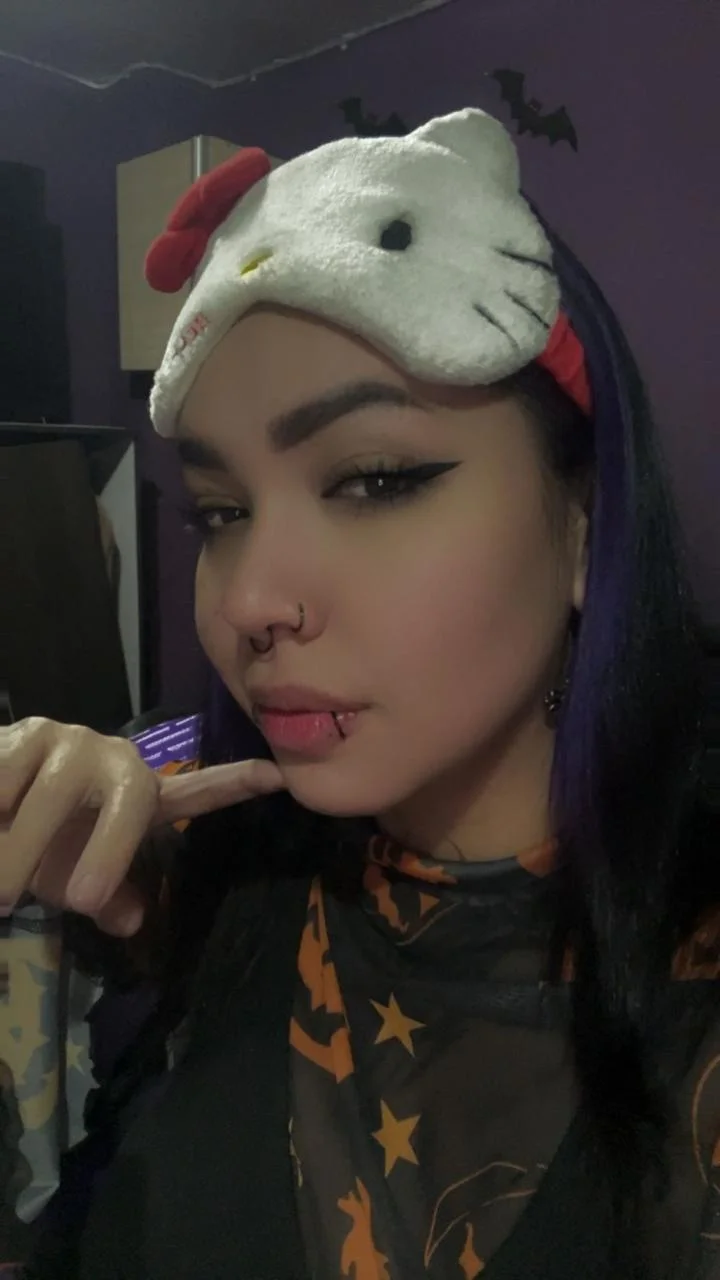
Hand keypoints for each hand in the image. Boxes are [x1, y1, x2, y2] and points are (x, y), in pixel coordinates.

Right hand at [0, 717, 282, 935]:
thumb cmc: (38, 844)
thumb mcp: (72, 880)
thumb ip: (106, 898)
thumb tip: (132, 921)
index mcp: (138, 797)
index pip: (195, 793)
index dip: (234, 785)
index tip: (278, 776)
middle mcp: (116, 760)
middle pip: (126, 806)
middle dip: (104, 856)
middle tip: (78, 901)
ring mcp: (75, 741)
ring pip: (54, 800)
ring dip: (21, 852)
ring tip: (3, 893)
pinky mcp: (30, 733)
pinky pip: (12, 782)